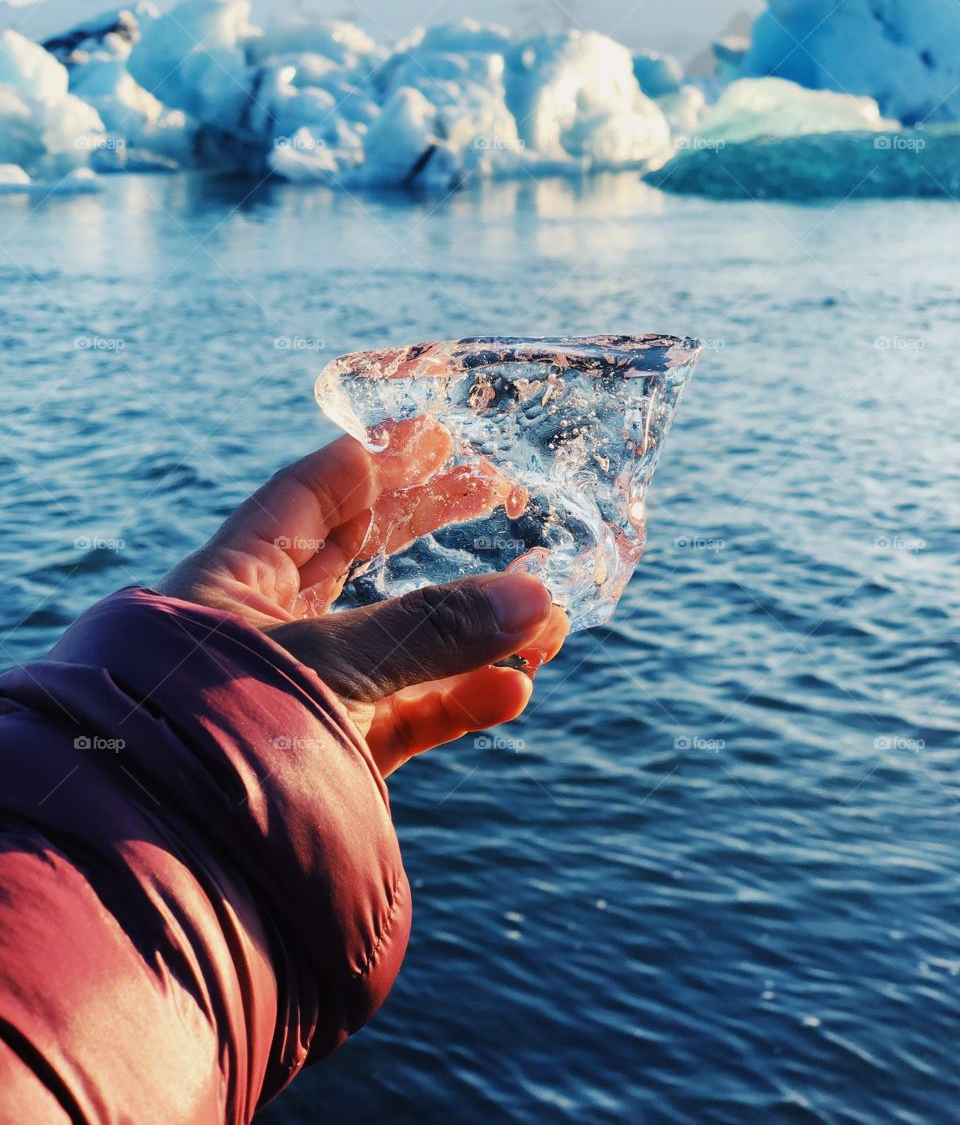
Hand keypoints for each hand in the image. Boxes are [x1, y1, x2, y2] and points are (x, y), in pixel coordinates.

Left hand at [158, 418, 567, 774]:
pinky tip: (512, 692)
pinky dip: (460, 706)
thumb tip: (537, 597)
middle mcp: (271, 629)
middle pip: (360, 557)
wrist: (171, 867)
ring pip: (398, 644)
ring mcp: (305, 693)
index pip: (310, 497)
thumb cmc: (218, 735)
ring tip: (542, 615)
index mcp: (236, 580)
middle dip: (428, 524)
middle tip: (495, 491)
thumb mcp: (325, 663)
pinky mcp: (333, 758)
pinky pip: (407, 719)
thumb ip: (428, 631)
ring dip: (469, 631)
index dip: (374, 460)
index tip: (438, 435)